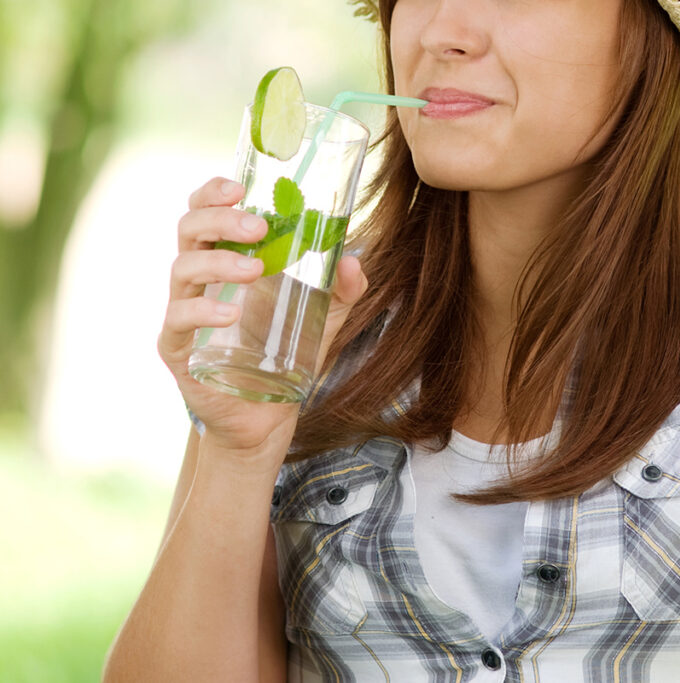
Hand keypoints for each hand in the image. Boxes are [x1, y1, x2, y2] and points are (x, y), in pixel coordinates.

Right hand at [157, 177, 367, 461]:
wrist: (264, 418)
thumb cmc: (284, 356)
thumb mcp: (323, 319)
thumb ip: (342, 291)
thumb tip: (352, 261)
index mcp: (224, 260)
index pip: (204, 213)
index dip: (213, 193)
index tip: (239, 185)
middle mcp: (197, 280)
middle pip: (189, 231)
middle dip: (220, 218)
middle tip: (258, 224)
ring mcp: (183, 312)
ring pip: (183, 269)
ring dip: (219, 261)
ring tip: (256, 267)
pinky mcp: (178, 348)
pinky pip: (179, 321)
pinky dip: (202, 312)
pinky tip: (229, 312)